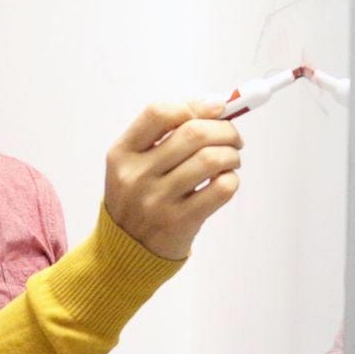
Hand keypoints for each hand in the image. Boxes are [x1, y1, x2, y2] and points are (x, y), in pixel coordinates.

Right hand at [105, 100, 242, 258]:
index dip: (195, 105)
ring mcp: (156, 201)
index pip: (159, 113)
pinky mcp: (179, 222)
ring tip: (231, 160)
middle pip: (194, 133)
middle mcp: (136, 175)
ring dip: (232, 154)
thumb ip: (166, 133)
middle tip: (232, 137)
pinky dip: (232, 180)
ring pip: (212, 159)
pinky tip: (224, 181)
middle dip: (225, 129)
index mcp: (122, 154)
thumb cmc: (138, 196)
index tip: (216, 108)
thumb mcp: (134, 163)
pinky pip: (221, 189)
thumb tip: (216, 103)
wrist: (125, 250)